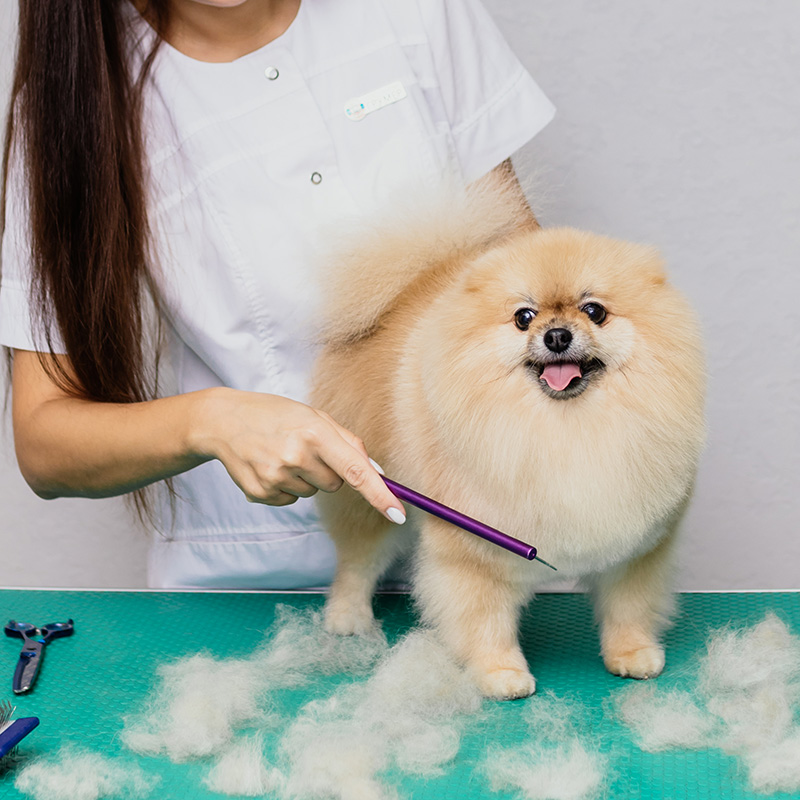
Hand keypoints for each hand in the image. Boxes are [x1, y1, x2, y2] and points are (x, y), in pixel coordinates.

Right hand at [190, 388, 405, 522]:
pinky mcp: (260, 493)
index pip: (356, 470)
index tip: (398, 513)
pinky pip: (291, 500)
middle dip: (329, 470)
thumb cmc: (276, 415)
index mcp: (315, 431)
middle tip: (304, 448)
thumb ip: (348, 442)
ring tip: (283, 454)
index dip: (380, 494)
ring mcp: (276, 477)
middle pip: (336, 485)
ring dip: (305, 478)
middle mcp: (296, 455)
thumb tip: (378, 473)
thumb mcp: (314, 416)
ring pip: (313, 493)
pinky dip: (286, 486)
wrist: (224, 421)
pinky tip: (270, 466)